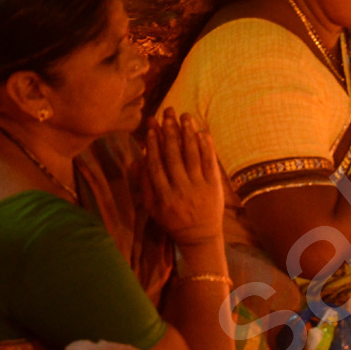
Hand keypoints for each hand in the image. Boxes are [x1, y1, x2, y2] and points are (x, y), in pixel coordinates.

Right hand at [141, 108, 224, 249]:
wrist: (200, 236)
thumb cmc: (172, 220)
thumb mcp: (152, 207)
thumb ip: (143, 184)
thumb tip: (136, 160)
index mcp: (162, 195)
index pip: (155, 164)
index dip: (153, 144)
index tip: (152, 126)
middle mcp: (179, 189)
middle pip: (173, 156)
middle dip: (170, 132)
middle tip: (168, 113)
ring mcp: (198, 187)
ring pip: (191, 156)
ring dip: (188, 133)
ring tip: (185, 116)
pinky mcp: (213, 186)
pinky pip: (209, 163)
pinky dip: (206, 147)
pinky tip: (202, 132)